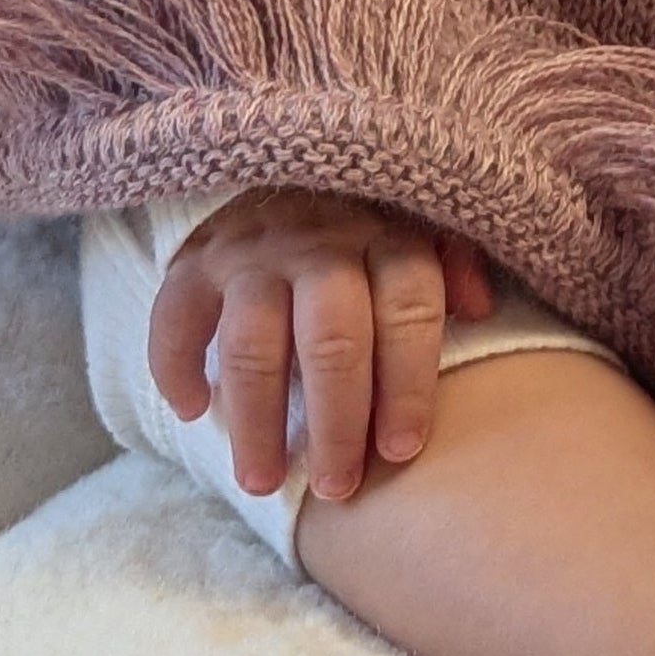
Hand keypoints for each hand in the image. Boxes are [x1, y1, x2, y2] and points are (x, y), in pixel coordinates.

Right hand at [147, 188, 495, 502]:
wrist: (278, 167)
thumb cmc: (363, 219)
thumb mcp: (420, 222)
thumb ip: (453, 261)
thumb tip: (481, 310)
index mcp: (384, 234)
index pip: (406, 308)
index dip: (408, 385)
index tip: (402, 451)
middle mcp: (317, 241)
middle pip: (331, 339)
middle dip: (336, 423)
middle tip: (339, 488)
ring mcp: (251, 251)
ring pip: (252, 344)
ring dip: (256, 420)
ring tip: (262, 481)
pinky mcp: (193, 261)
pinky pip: (174, 319)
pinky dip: (175, 368)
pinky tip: (194, 412)